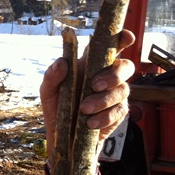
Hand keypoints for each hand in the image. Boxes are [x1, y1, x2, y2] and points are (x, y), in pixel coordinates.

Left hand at [41, 29, 134, 159]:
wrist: (62, 137)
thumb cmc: (58, 107)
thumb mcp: (48, 91)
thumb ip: (51, 76)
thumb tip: (61, 63)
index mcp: (91, 65)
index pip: (110, 47)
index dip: (121, 39)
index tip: (126, 37)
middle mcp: (108, 76)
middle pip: (126, 66)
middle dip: (114, 74)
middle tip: (95, 85)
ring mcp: (115, 94)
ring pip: (123, 90)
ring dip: (103, 100)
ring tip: (84, 109)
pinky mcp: (118, 113)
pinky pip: (119, 111)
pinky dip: (104, 117)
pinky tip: (90, 123)